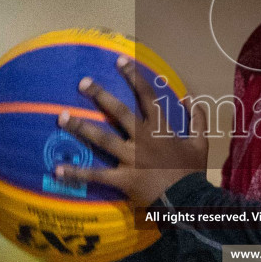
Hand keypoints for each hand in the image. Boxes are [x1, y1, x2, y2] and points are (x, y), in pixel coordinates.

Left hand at [55, 56, 207, 207]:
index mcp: (161, 129)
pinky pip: (97, 175)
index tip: (120, 60)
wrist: (189, 200)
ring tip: (62, 117)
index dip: (134, 77)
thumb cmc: (192, 172)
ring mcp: (131, 158)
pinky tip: (58, 169)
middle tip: (82, 83)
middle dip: (100, 95)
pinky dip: (77, 173)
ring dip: (81, 127)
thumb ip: (198, 118)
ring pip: (102, 139)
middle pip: (119, 112)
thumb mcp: (202, 143)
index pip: (147, 96)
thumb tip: (189, 96)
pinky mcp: (123, 178)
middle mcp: (143, 139)